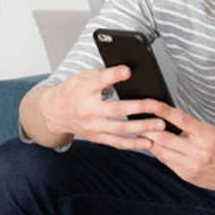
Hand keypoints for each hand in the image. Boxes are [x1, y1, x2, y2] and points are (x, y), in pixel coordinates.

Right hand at [36, 66, 167, 149]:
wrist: (53, 112)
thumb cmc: (73, 91)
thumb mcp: (83, 77)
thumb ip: (103, 76)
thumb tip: (128, 72)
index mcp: (84, 90)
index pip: (100, 81)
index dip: (114, 75)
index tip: (128, 71)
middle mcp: (88, 110)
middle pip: (116, 109)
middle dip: (139, 107)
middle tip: (158, 105)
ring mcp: (92, 126)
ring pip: (120, 129)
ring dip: (142, 128)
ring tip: (160, 125)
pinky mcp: (96, 138)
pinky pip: (117, 143)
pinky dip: (134, 144)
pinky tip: (149, 143)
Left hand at [140, 101, 214, 192]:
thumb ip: (192, 129)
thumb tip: (169, 122)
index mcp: (208, 136)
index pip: (181, 120)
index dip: (163, 111)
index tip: (150, 103)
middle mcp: (199, 152)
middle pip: (164, 138)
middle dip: (148, 128)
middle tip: (137, 120)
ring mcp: (192, 166)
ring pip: (161, 152)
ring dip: (150, 142)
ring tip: (142, 133)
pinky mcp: (188, 177)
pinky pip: (167, 163)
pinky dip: (161, 154)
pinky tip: (157, 147)